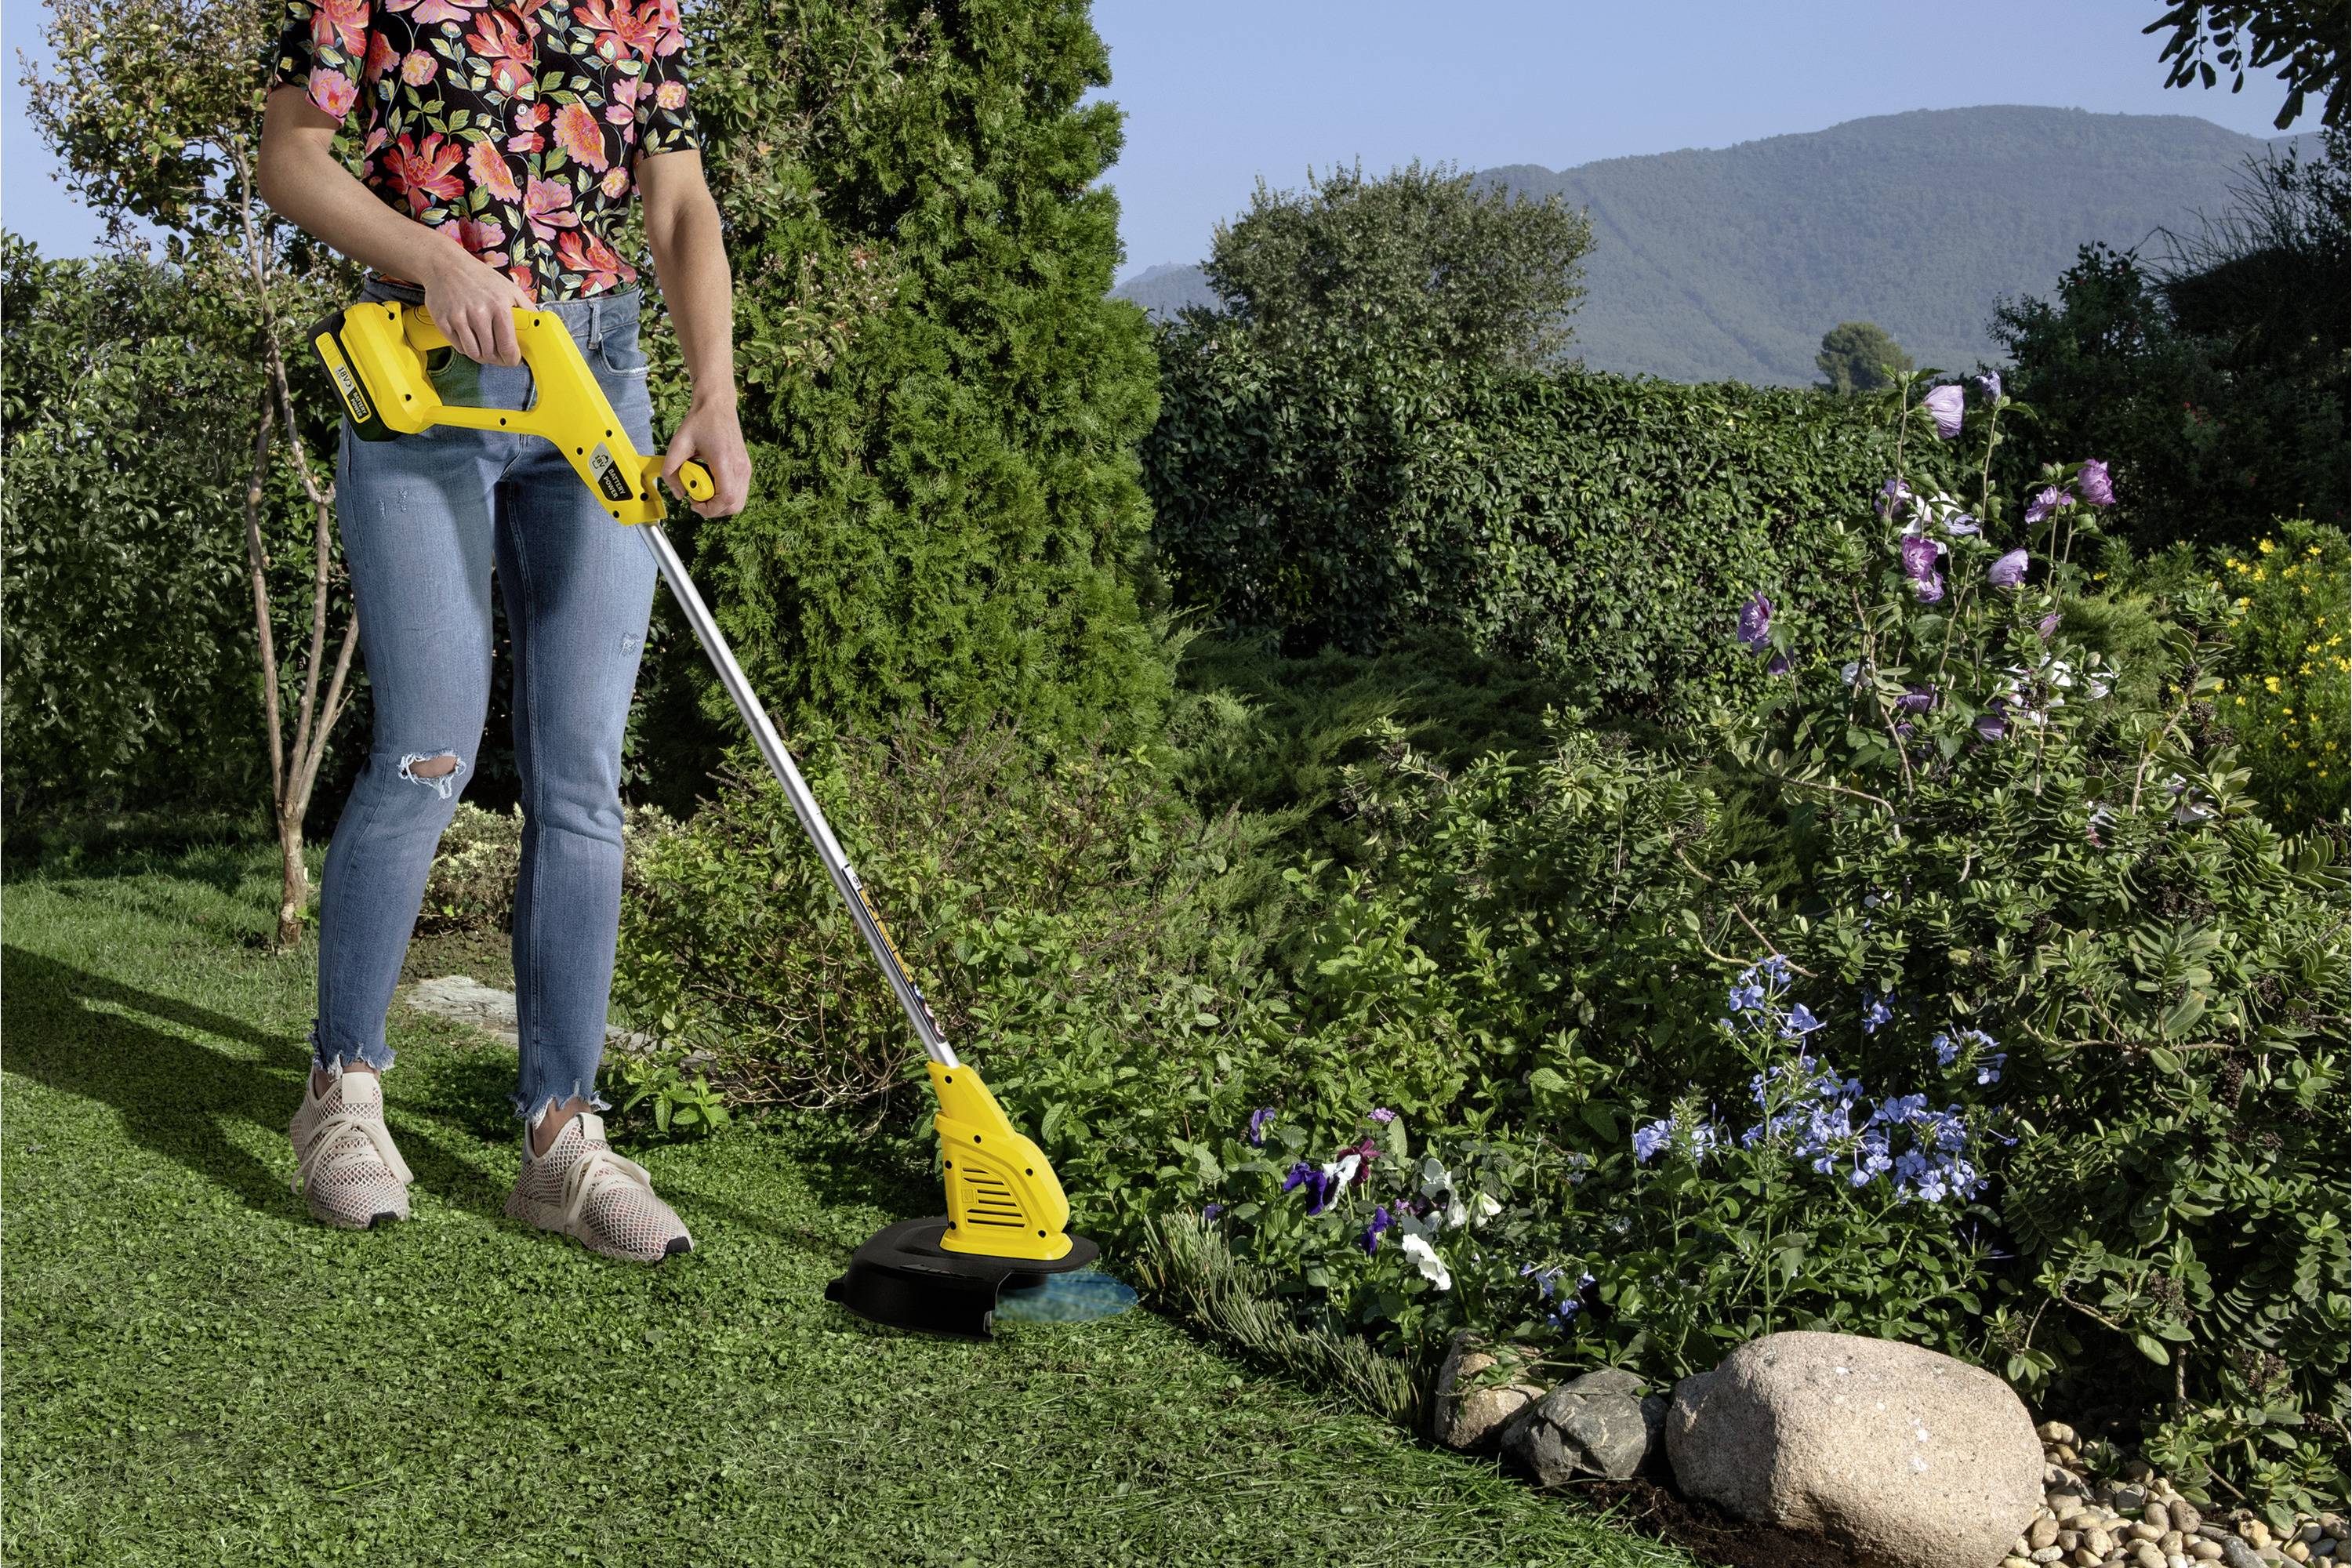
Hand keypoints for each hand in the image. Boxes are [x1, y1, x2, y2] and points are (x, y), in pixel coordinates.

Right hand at [421, 249, 533, 365]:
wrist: (446, 264)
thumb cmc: (480, 278)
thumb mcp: (510, 289)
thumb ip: (527, 309)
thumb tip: (539, 327)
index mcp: (499, 307)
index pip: (508, 348)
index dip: (512, 359)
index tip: (513, 360)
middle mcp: (479, 313)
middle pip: (490, 354)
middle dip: (497, 359)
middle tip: (498, 355)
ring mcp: (458, 317)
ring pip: (473, 353)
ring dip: (481, 356)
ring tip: (485, 348)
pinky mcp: (442, 320)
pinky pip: (458, 346)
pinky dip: (465, 347)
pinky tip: (470, 338)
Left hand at [662, 395, 749, 518]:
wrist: (717, 405)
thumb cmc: (700, 422)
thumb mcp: (677, 443)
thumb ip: (670, 471)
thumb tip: (678, 494)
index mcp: (725, 461)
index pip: (727, 499)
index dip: (709, 509)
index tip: (694, 502)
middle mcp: (740, 467)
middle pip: (735, 506)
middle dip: (714, 510)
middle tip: (697, 498)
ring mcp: (746, 469)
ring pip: (738, 502)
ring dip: (719, 503)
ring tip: (703, 488)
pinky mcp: (745, 468)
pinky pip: (739, 492)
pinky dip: (724, 494)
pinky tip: (710, 481)